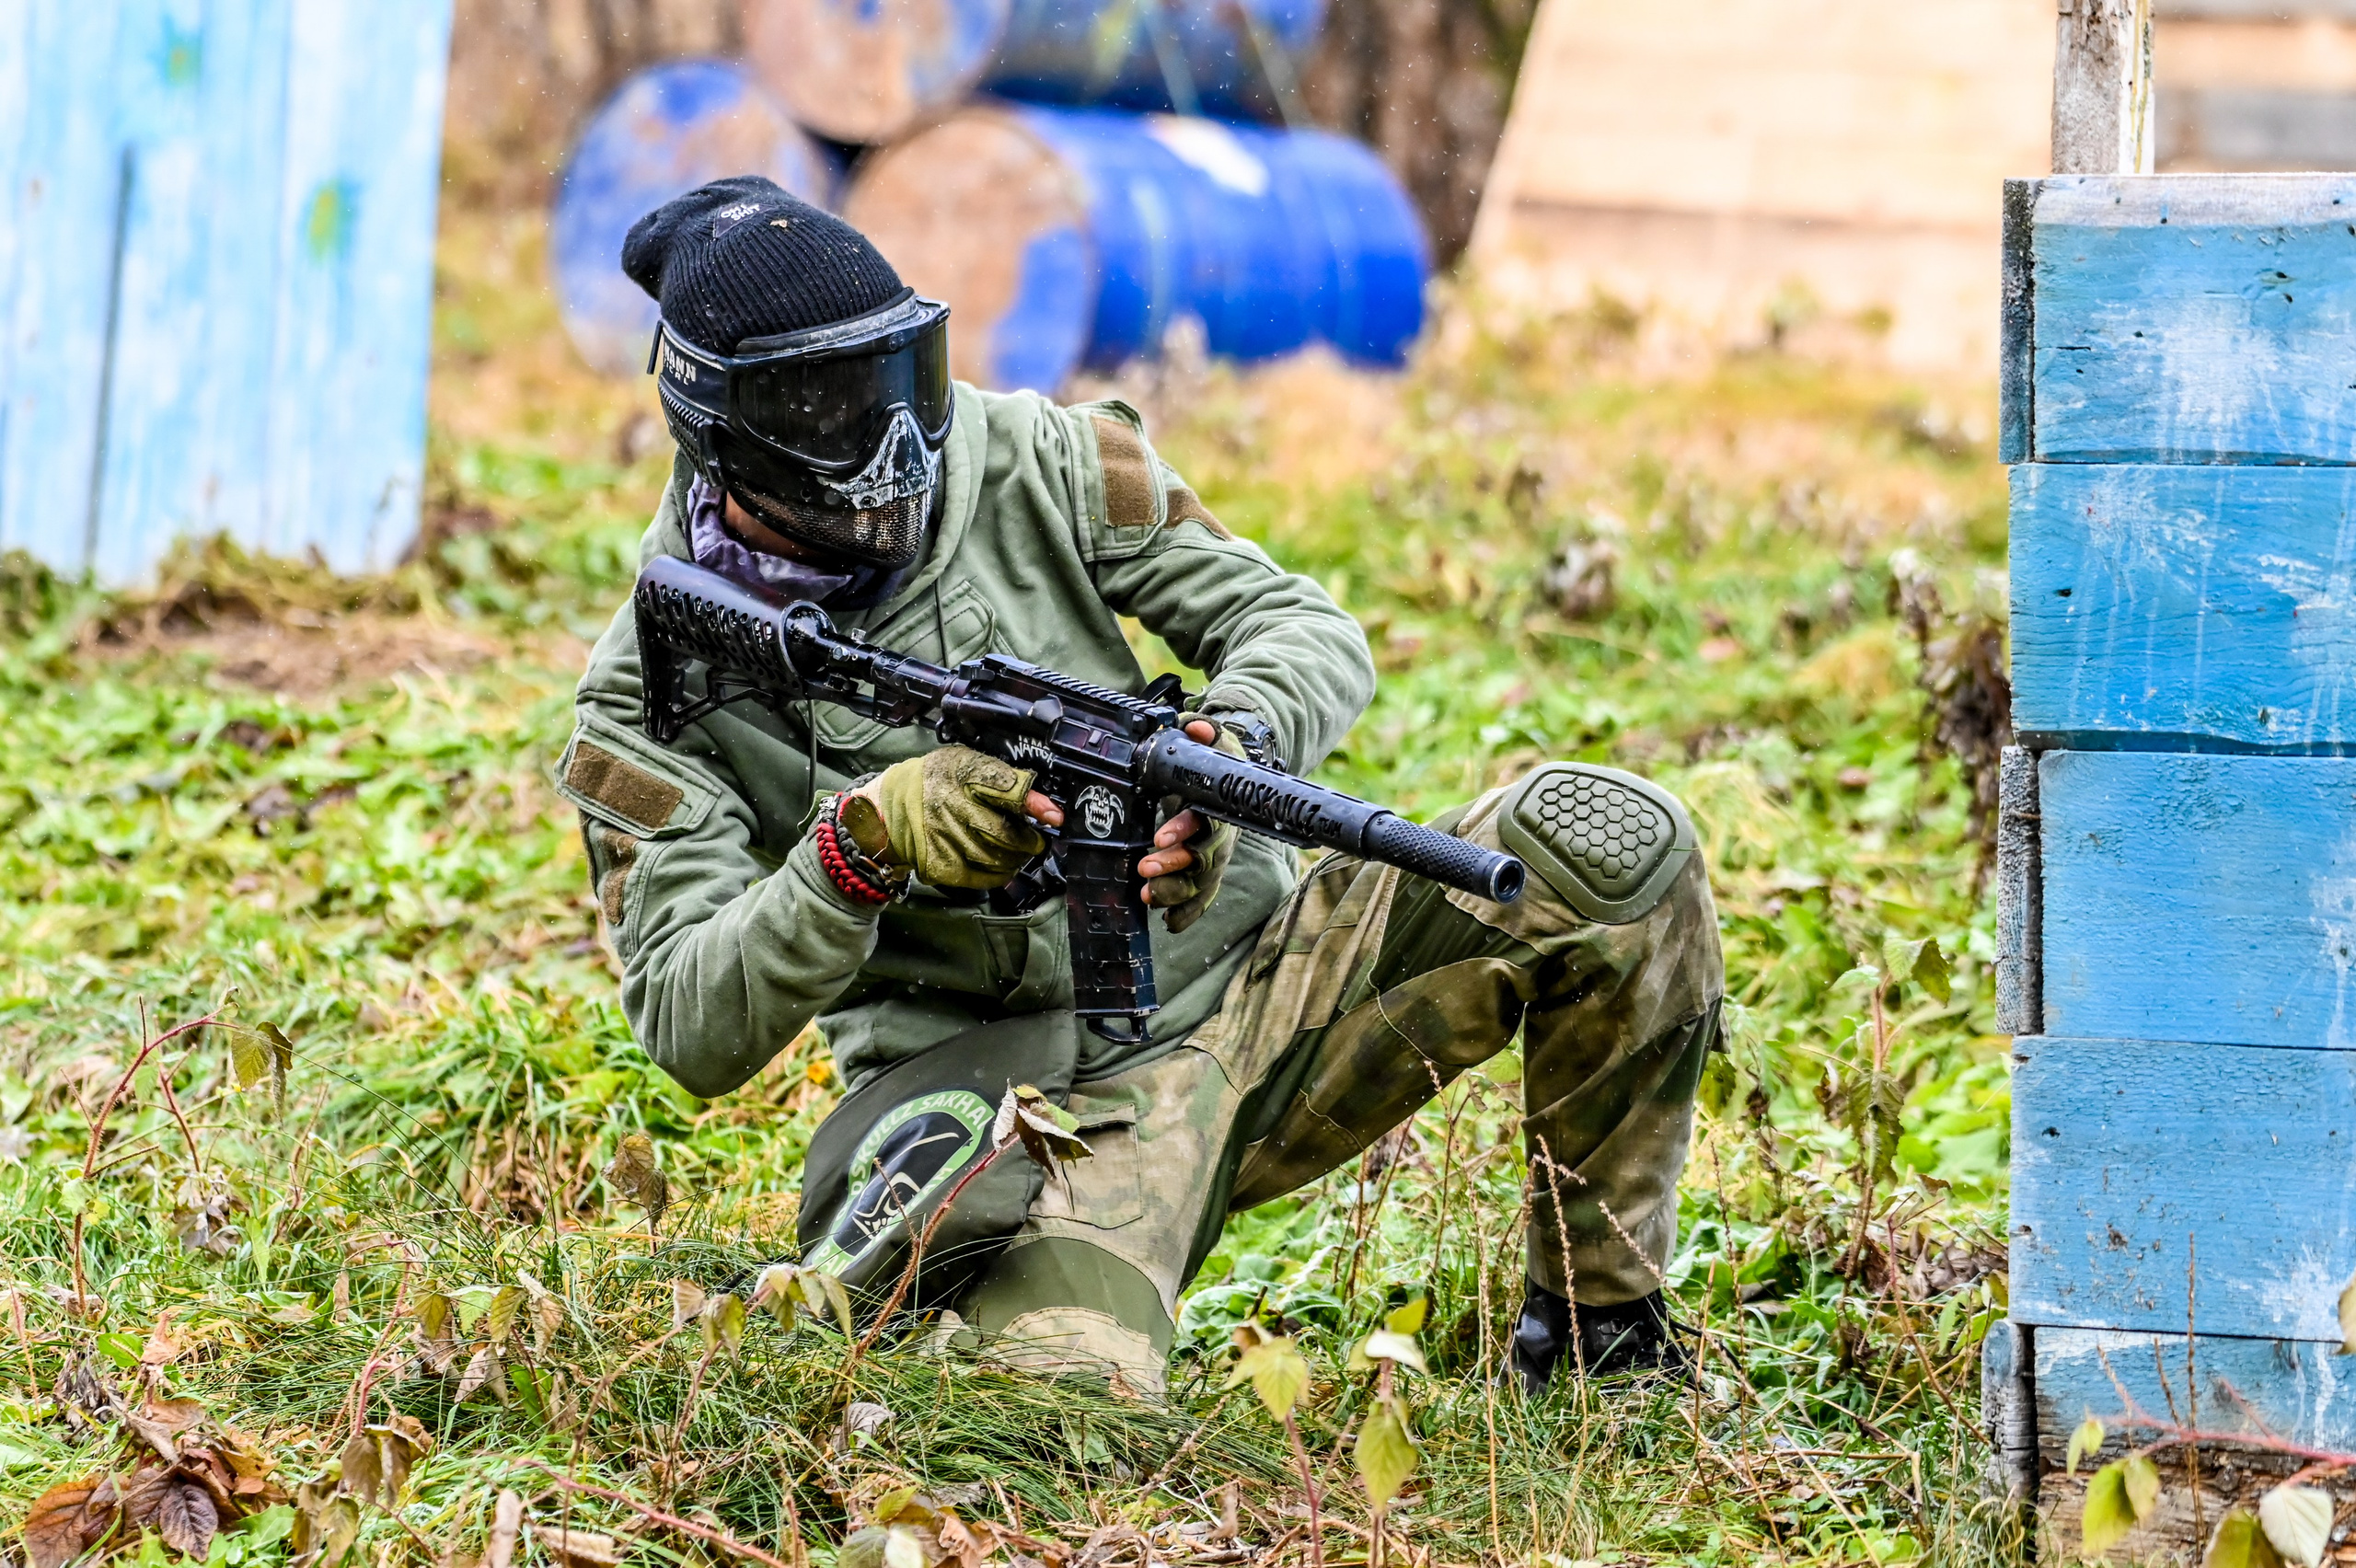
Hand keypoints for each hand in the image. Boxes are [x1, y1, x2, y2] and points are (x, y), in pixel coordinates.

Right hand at [840, 745, 1057, 890]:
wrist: (890, 809)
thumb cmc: (935, 782)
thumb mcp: (967, 764)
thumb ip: (1003, 779)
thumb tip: (1043, 803)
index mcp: (962, 775)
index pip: (1005, 789)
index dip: (1034, 804)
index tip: (1056, 816)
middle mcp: (952, 808)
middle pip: (1007, 834)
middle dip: (1030, 840)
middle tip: (1035, 838)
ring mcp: (945, 840)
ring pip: (999, 858)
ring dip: (1017, 858)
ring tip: (1018, 851)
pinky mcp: (941, 865)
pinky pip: (984, 877)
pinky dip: (1001, 874)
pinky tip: (1003, 864)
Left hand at [1139, 717, 1243, 931]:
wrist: (1231, 778)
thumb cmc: (1216, 760)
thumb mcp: (1211, 740)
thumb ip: (1203, 731)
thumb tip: (1196, 726)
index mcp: (1217, 805)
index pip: (1204, 821)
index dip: (1184, 831)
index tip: (1159, 838)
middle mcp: (1220, 835)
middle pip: (1203, 858)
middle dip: (1175, 866)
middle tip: (1146, 869)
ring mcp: (1215, 856)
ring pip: (1201, 882)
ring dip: (1175, 892)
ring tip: (1149, 896)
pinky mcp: (1208, 870)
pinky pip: (1202, 897)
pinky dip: (1188, 912)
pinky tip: (1170, 923)